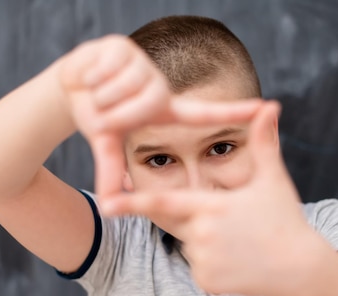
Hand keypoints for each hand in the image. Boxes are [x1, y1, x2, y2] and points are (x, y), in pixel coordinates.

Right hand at [59, 35, 262, 197]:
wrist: (70, 86)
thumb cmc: (96, 115)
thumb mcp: (106, 144)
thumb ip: (111, 172)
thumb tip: (107, 207)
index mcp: (163, 109)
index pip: (204, 113)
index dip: (234, 111)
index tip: (268, 107)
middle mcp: (159, 86)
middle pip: (138, 107)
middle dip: (111, 114)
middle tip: (104, 109)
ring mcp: (143, 64)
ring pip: (120, 90)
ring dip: (99, 96)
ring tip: (98, 91)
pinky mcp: (123, 46)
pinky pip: (107, 71)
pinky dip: (91, 77)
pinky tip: (92, 74)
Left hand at [100, 102, 321, 295]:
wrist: (301, 269)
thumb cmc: (286, 220)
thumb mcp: (273, 180)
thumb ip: (264, 143)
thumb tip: (270, 105)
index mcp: (211, 205)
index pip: (163, 202)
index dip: (132, 202)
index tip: (105, 203)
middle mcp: (201, 234)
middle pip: (183, 223)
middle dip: (202, 221)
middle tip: (235, 228)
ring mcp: (202, 260)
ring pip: (192, 246)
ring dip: (210, 243)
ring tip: (243, 245)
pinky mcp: (206, 282)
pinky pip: (200, 268)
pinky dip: (215, 265)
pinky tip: (240, 264)